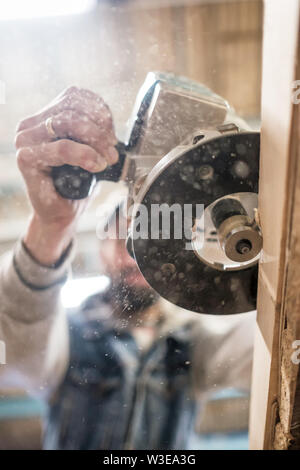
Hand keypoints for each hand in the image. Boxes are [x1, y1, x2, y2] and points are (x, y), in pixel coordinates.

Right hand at [15, 86, 117, 264]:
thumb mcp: (88, 149)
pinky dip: (84, 154)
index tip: (113, 134)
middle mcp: (31, 125)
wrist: (60, 214)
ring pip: (67, 123)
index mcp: (44, 117)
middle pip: (72, 108)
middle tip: (112, 151)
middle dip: (100, 129)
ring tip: (106, 159)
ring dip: (95, 141)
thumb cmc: (75, 184)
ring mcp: (25, 140)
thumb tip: (108, 119)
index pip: (74, 96)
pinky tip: (95, 165)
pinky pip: (62, 148)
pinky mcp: (26, 158)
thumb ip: (92, 129)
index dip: (100, 111)